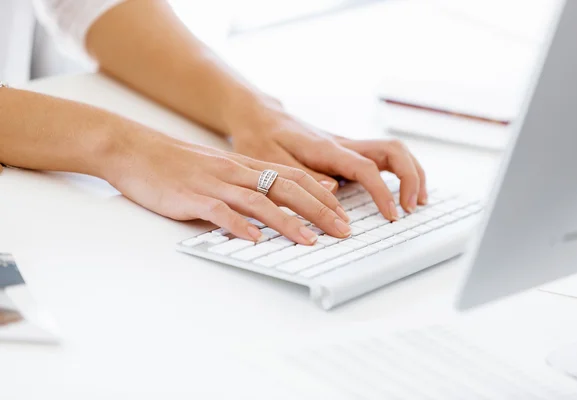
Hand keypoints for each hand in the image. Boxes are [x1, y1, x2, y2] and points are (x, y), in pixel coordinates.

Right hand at [104, 130, 351, 244]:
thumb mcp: (218, 168)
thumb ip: (245, 182)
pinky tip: (255, 240)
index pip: (294, 176)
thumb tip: (272, 205)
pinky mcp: (191, 197)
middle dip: (319, 210)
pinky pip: (220, 212)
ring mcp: (213, 183)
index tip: (341, 214)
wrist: (133, 149)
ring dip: (288, 222)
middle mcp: (235, 171)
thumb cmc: (176, 163)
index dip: (322, 196)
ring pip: (260, 201)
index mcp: (244, 165)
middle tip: (342, 230)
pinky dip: (240, 226)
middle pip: (286, 188)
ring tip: (310, 240)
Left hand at [229, 105, 427, 220]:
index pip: (366, 168)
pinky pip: (383, 158)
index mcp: (326, 149)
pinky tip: (401, 191)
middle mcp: (343, 145)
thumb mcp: (270, 160)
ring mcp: (348, 147)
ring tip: (416, 202)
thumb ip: (301, 177)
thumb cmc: (261, 138)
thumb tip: (334, 190)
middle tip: (411, 208)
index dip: (383, 192)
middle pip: (393, 151)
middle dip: (411, 177)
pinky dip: (399, 173)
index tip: (391, 215)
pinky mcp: (347, 152)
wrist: (260, 117)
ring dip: (411, 173)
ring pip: (393, 152)